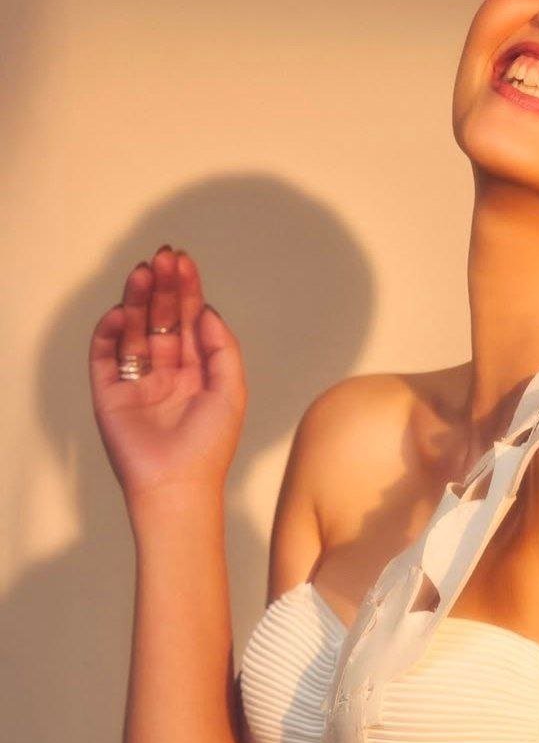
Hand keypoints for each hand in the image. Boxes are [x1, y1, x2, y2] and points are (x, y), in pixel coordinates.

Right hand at [88, 245, 246, 503]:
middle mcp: (165, 370)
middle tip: (162, 257)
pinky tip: (120, 311)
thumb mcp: (230, 389)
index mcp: (195, 368)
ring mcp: (135, 380)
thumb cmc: (211, 444)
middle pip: (159, 318)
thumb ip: (221, 347)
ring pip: (132, 330)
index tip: (183, 262)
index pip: (187, 320)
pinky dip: (109, 332)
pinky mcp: (109, 394)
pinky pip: (104, 356)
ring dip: (136, 300)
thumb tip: (205, 310)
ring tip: (142, 273)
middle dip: (161, 287)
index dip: (186, 290)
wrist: (178, 484)